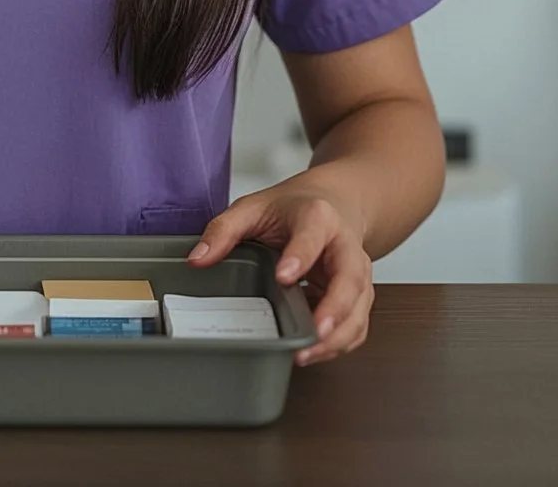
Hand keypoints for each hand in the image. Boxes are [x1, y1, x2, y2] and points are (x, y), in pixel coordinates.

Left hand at [186, 173, 371, 366]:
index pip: (313, 236)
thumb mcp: (252, 208)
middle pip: (351, 278)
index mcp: (318, 217)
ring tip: (307, 354)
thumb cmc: (293, 209)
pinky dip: (341, 342)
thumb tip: (198, 259)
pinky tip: (315, 352)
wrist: (334, 203)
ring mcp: (356, 273)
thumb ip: (224, 230)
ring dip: (339, 335)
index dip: (301, 256)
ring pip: (359, 307)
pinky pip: (357, 323)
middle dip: (336, 308)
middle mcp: (345, 246)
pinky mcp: (357, 296)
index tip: (284, 277)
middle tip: (315, 331)